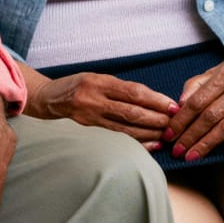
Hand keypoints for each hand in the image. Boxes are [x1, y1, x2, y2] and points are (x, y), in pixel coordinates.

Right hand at [29, 72, 177, 146]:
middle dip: (156, 118)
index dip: (155, 100)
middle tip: (174, 123)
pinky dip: (137, 142)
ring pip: (126, 128)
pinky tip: (151, 144)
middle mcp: (94, 99)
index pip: (133, 92)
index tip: (172, 105)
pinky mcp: (89, 129)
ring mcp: (91, 116)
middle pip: (132, 111)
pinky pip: (117, 137)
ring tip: (167, 134)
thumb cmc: (79, 85)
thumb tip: (153, 99)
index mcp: (100, 82)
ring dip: (150, 133)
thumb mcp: (98, 78)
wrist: (49, 98)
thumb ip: (121, 88)